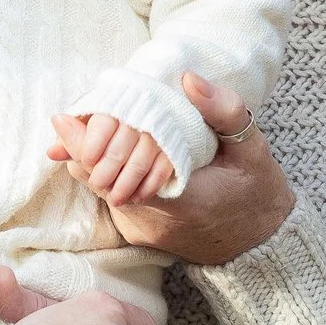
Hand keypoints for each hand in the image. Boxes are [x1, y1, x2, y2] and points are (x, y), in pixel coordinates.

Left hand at [50, 73, 295, 266]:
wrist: (260, 245)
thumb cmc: (257, 192)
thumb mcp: (253, 148)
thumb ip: (224, 111)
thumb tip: (187, 79)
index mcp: (181, 201)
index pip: (116, 177)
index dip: (85, 148)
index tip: (65, 118)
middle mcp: (154, 223)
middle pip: (99, 183)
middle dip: (79, 149)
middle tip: (64, 116)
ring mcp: (145, 232)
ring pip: (101, 191)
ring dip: (91, 161)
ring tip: (79, 127)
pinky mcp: (140, 234)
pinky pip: (111, 198)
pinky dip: (104, 174)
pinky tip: (103, 152)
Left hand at [57, 116, 175, 208]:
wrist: (148, 140)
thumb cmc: (112, 142)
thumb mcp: (91, 139)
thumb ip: (73, 144)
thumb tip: (51, 152)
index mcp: (114, 105)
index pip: (102, 122)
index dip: (91, 145)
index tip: (87, 161)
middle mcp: (139, 114)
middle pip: (120, 146)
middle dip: (107, 170)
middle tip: (99, 184)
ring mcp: (160, 131)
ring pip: (140, 160)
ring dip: (126, 184)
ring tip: (116, 199)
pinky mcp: (175, 148)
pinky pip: (162, 169)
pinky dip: (148, 186)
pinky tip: (137, 197)